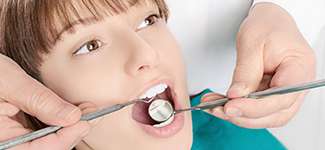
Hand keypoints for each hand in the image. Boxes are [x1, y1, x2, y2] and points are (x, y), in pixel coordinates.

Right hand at [0, 54, 90, 148]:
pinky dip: (63, 120)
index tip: (85, 122)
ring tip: (89, 110)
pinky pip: (46, 130)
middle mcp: (10, 141)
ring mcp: (17, 136)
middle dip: (73, 131)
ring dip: (72, 126)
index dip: (65, 138)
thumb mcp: (9, 81)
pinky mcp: (23, 127)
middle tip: (94, 113)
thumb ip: (38, 100)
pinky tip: (77, 110)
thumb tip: (72, 117)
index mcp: (1, 140)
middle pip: (47, 147)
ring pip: (50, 140)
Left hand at [204, 3, 315, 128]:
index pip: (281, 98)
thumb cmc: (266, 26)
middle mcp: (297, 85)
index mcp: (299, 68)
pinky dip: (238, 109)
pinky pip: (257, 110)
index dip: (255, 107)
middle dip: (244, 116)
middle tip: (218, 109)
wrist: (269, 23)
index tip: (231, 106)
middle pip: (275, 114)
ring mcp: (285, 93)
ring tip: (213, 106)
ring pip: (265, 117)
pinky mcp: (272, 97)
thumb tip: (235, 96)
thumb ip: (246, 72)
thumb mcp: (252, 43)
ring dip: (238, 116)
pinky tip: (219, 103)